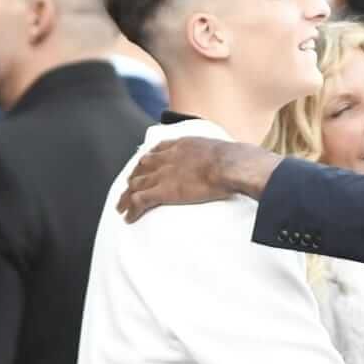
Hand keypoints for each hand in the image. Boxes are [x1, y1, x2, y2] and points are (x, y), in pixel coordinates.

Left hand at [117, 136, 277, 222]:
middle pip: (142, 167)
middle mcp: (169, 157)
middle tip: (126, 189)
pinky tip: (128, 218)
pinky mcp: (163, 190)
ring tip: (121, 207)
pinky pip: (140, 201)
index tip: (143, 165)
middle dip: (133, 178)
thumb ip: (227, 159)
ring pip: (136, 185)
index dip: (148, 159)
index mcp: (185, 145)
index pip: (159, 150)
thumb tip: (242, 165)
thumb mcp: (229, 153)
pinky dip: (132, 209)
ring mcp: (164, 173)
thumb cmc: (239, 161)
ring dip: (126, 197)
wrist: (233, 165)